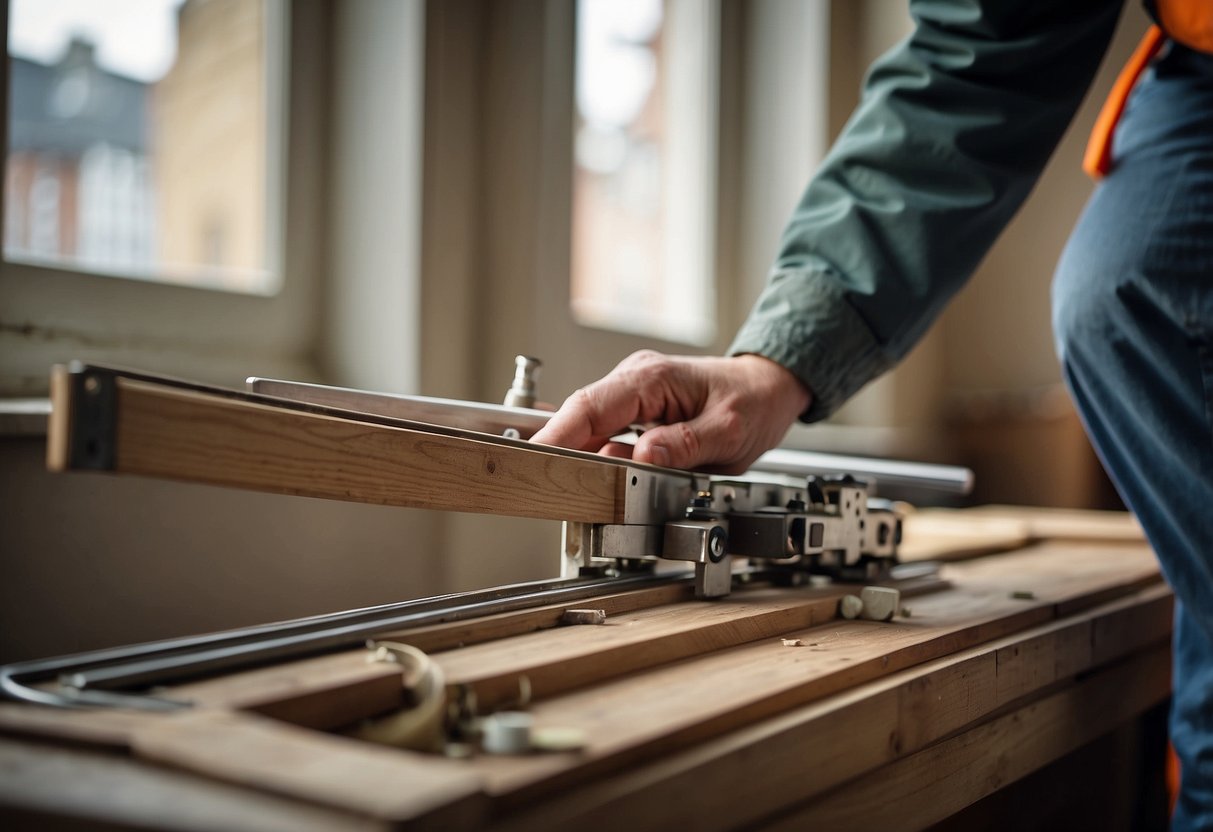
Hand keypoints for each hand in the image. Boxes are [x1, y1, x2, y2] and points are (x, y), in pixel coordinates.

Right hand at [530, 351, 810, 473]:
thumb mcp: (730, 431)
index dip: (557, 435)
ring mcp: (631, 396)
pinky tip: (605, 479)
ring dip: (583, 459)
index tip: (533, 461)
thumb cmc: (753, 402)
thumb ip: (686, 445)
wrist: (768, 389)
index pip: (590, 405)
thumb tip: (642, 457)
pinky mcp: (634, 413)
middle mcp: (634, 381)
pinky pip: (606, 436)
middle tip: (544, 486)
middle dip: (559, 450)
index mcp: (652, 378)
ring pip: (589, 430)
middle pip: (579, 417)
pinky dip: (600, 458)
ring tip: (582, 491)